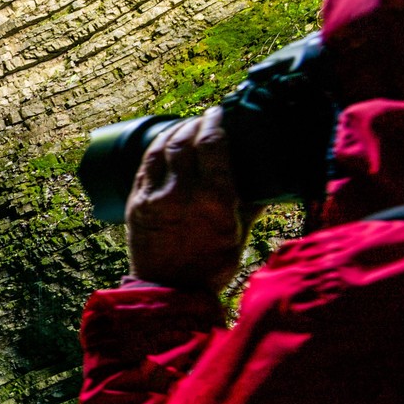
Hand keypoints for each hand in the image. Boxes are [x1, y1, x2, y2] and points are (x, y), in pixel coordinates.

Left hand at [125, 108, 251, 292]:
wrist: (169, 292)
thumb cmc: (210, 266)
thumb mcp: (239, 234)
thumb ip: (251, 204)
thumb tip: (268, 183)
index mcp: (214, 199)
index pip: (213, 144)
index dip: (216, 121)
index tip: (220, 112)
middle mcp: (182, 193)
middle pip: (186, 140)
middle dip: (196, 123)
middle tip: (206, 118)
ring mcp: (154, 197)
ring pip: (161, 147)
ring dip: (175, 131)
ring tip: (186, 126)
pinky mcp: (135, 203)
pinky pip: (144, 164)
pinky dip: (156, 148)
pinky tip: (165, 143)